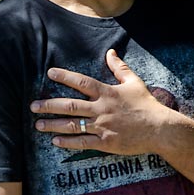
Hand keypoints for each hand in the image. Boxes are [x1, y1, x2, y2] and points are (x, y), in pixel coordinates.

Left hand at [30, 49, 176, 155]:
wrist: (161, 129)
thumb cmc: (147, 105)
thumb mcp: (134, 82)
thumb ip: (119, 67)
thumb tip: (110, 52)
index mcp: (107, 93)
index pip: (81, 82)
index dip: (65, 77)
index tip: (49, 73)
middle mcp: (101, 109)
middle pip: (70, 105)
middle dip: (49, 105)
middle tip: (32, 106)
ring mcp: (102, 126)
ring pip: (72, 125)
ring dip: (52, 125)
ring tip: (37, 124)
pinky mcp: (105, 142)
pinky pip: (82, 142)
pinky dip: (67, 142)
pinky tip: (54, 141)